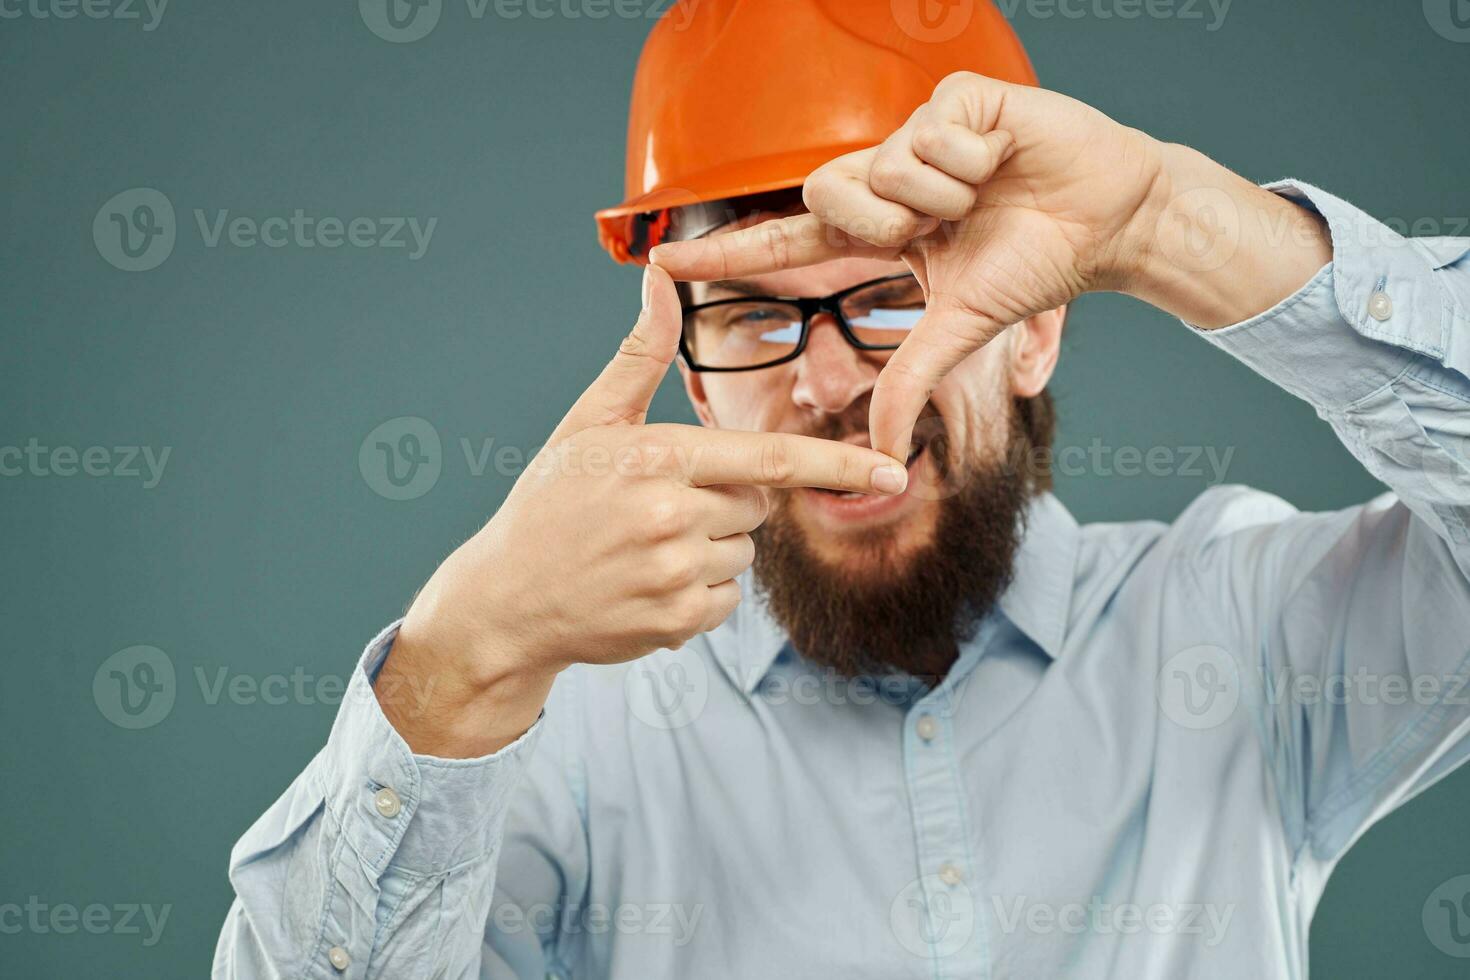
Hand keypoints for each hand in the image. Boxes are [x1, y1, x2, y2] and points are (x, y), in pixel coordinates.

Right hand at [379, 265, 907, 755]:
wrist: (504, 601)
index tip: (889, 469)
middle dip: (725, 500)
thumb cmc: (548, 503)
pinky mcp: (676, 624)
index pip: (767, 459)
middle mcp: (669, 516)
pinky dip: (701, 594)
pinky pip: (727, 599)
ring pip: (744, 551)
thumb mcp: (588, 421)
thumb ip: (640, 354)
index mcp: (655, 457)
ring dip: (711, 548)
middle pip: (757, 504)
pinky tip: (648, 584)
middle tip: (658, 507)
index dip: (835, 464)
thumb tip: (662, 279)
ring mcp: (674, 574)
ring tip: (645, 549)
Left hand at [651, 71, 1166, 460]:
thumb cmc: (1035, 262)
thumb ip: (912, 381)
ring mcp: (916, 134)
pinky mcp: (953, 98)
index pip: (786, 243)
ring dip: (942, 196)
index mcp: (877, 230)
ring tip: (986, 192)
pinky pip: (931, 133)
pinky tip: (1003, 158)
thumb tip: (883, 452)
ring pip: (882, 165)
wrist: (1110, 220)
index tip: (661, 258)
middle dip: (885, 221)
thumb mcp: (960, 327)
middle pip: (829, 196)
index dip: (725, 251)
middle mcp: (884, 179)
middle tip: (946, 225)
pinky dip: (973, 159)